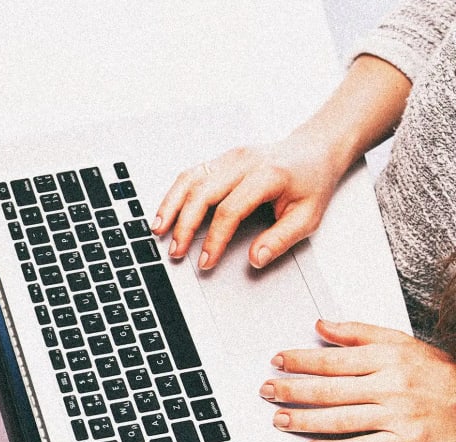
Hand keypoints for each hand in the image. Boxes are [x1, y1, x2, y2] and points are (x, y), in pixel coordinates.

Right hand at [153, 130, 344, 269]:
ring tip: (158, 229)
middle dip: (184, 225)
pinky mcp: (221, 159)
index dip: (215, 239)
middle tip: (176, 251)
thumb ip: (281, 239)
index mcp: (268, 175)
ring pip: (190, 180)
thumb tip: (256, 259)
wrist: (314, 150)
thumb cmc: (311, 182)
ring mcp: (229, 157)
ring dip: (170, 206)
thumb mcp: (308, 216)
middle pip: (203, 193)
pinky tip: (165, 211)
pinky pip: (191, 174)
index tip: (207, 260)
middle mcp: (244, 162)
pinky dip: (174, 194)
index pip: (231, 210)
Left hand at [261, 320, 455, 441]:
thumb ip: (358, 333)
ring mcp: (396, 416)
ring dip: (305, 421)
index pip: (333, 360)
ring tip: (280, 419)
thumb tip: (322, 325)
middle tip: (267, 391)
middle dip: (292, 390)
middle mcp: (390, 386)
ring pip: (341, 419)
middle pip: (330, 390)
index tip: (277, 361)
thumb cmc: (439, 375)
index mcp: (387, 359)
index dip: (300, 360)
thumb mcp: (402, 342)